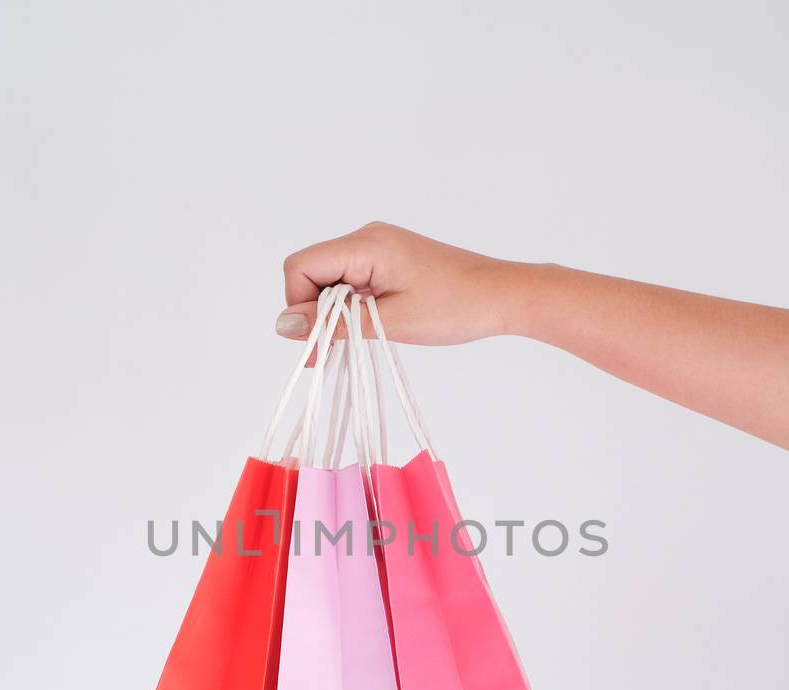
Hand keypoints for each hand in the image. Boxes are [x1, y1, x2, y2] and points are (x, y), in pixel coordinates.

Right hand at [275, 222, 525, 345]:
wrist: (504, 296)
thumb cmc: (456, 307)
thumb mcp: (389, 323)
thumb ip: (334, 323)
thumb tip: (284, 325)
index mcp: (366, 245)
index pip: (301, 266)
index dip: (298, 305)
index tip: (316, 343)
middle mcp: (367, 238)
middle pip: (312, 271)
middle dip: (313, 313)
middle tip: (329, 354)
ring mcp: (379, 247)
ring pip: (330, 278)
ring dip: (333, 312)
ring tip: (354, 343)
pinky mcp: (389, 259)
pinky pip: (352, 279)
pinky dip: (350, 306)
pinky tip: (367, 328)